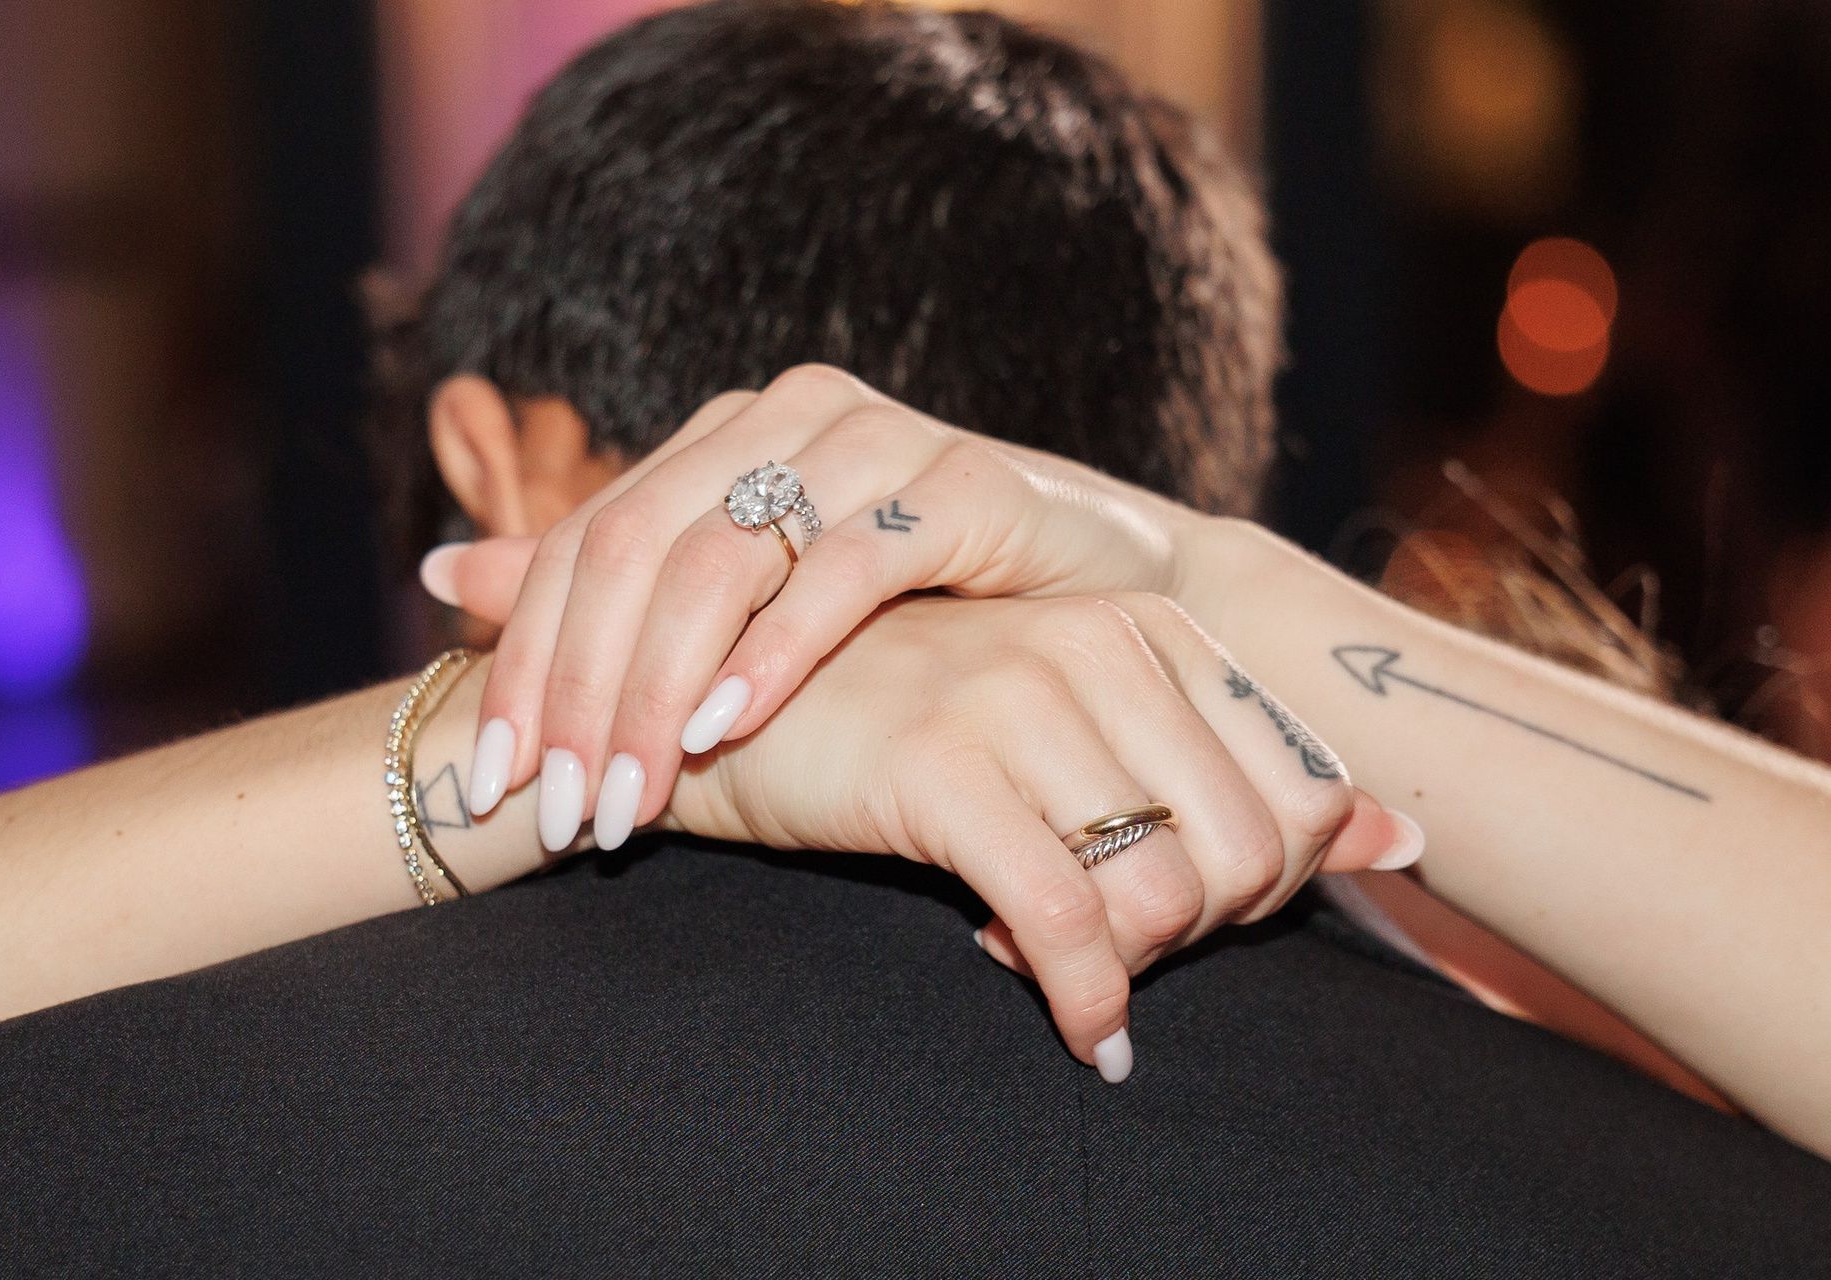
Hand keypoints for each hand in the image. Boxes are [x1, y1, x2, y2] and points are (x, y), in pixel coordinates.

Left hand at [424, 365, 1208, 847]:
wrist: (1100, 588)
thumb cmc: (918, 609)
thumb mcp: (746, 605)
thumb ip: (610, 590)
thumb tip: (443, 573)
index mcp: (721, 434)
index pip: (586, 544)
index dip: (526, 662)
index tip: (496, 785)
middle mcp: (784, 416)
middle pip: (635, 548)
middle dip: (580, 690)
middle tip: (561, 810)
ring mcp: (875, 436)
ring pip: (723, 554)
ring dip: (662, 686)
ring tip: (629, 792)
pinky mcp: (961, 478)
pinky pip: (849, 562)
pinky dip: (778, 648)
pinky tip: (731, 725)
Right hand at [657, 592, 1420, 1080]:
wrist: (749, 711)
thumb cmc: (925, 730)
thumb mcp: (1094, 735)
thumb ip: (1245, 778)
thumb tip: (1406, 840)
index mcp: (1150, 627)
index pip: (1301, 792)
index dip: (1265, 887)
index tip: (1185, 911)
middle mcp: (1098, 645)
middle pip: (1245, 853)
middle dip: (1201, 936)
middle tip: (1127, 950)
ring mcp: (1018, 697)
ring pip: (1160, 892)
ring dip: (1132, 969)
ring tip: (1076, 968)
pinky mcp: (939, 765)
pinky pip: (1061, 921)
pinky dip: (1083, 997)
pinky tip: (1073, 1024)